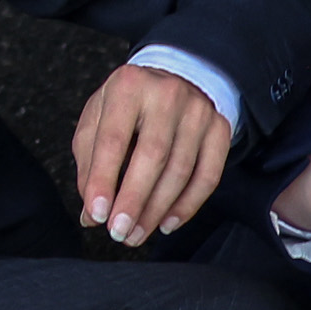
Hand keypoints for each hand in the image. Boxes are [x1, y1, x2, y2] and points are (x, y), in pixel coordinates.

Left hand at [72, 59, 230, 246]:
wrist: (176, 76)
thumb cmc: (128, 104)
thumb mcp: (98, 118)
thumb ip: (90, 162)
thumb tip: (91, 212)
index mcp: (128, 86)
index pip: (113, 139)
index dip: (103, 180)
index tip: (96, 214)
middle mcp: (167, 95)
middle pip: (153, 157)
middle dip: (134, 200)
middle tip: (119, 232)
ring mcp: (198, 112)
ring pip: (181, 171)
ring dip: (157, 210)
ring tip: (136, 234)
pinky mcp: (220, 129)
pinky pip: (208, 176)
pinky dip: (188, 206)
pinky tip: (167, 224)